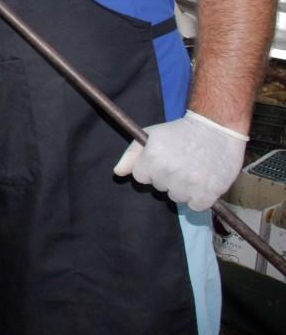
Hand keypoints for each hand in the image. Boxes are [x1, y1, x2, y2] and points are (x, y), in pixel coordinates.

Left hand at [112, 110, 246, 210]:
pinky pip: (195, 206)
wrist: (216, 128)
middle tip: (181, 163)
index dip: (150, 169)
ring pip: (177, 198)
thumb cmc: (180, 131)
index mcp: (153, 158)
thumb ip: (131, 154)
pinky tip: (203, 183)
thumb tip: (118, 173)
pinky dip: (199, 198)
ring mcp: (190, 184)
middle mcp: (169, 172)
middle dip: (167, 177)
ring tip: (193, 171)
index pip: (141, 177)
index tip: (163, 160)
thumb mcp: (151, 135)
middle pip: (159, 187)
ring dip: (183, 189)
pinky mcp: (208, 193)